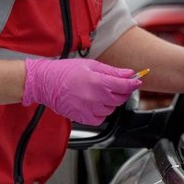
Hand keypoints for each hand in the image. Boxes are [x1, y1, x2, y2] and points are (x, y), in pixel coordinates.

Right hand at [22, 58, 141, 125]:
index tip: (137, 80)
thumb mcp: (91, 65)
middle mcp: (95, 98)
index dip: (134, 83)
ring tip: (99, 91)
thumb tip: (129, 73)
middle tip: (117, 84)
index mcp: (98, 82)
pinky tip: (94, 102)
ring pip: (112, 108)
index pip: (124, 86)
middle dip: (122, 91)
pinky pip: (101, 118)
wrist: (46, 83)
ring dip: (111, 101)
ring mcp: (89, 110)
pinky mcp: (84, 118)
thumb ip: (112, 71)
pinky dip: (102, 111)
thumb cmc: (66, 71)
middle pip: (120, 98)